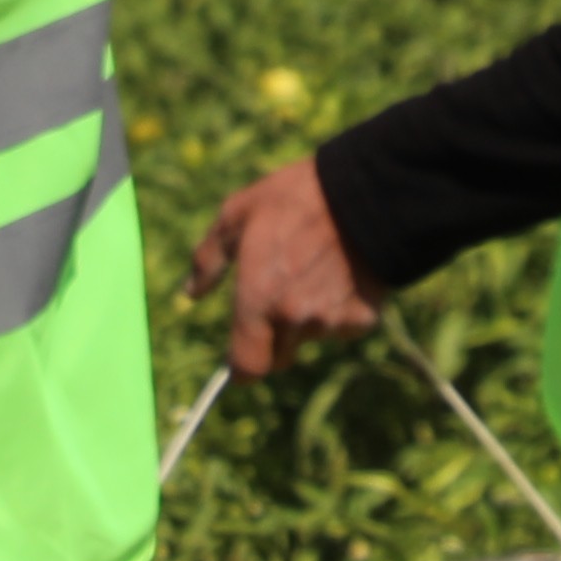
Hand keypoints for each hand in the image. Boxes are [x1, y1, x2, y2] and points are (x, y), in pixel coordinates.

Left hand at [188, 159, 379, 380]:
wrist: (369, 192)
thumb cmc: (297, 198)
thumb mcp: (239, 212)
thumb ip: (209, 258)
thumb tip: (190, 293)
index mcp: (258, 299)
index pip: (247, 367)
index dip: (241, 367)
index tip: (240, 357)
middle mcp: (293, 319)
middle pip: (280, 357)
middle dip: (275, 340)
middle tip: (280, 298)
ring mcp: (331, 321)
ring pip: (311, 336)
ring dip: (309, 317)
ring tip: (317, 268)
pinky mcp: (363, 318)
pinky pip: (343, 326)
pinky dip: (340, 308)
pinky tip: (343, 273)